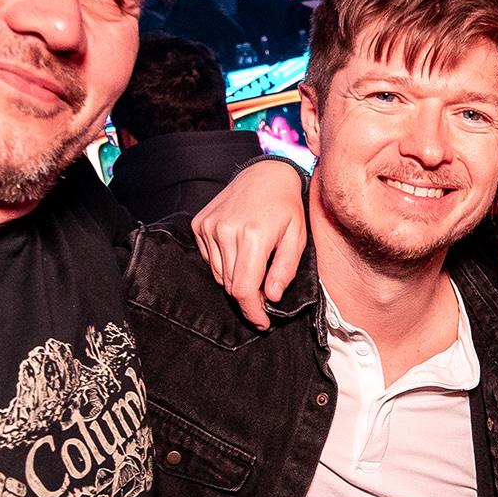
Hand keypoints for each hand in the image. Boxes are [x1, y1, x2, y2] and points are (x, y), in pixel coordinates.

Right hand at [190, 159, 309, 328]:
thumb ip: (284, 270)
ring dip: (235, 279)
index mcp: (252, 236)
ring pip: (218, 275)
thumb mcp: (297, 238)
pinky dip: (224, 264)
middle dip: (248, 296)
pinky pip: (209, 260)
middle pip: (230, 285)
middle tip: (264, 294)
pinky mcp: (199, 224)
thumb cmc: (287, 207)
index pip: (243, 289)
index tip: (262, 322)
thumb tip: (271, 297)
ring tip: (254, 266)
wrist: (265, 174)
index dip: (252, 311)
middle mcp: (225, 231)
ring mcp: (209, 227)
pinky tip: (239, 250)